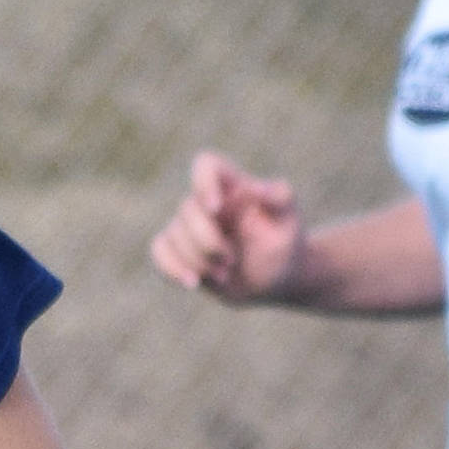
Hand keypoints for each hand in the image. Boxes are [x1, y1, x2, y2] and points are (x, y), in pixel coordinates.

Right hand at [149, 151, 305, 304]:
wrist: (275, 277)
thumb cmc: (284, 241)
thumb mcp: (289, 218)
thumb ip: (280, 197)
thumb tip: (256, 188)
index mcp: (231, 186)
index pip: (205, 165)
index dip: (203, 184)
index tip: (216, 209)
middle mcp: (206, 203)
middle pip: (186, 209)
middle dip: (207, 241)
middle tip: (231, 261)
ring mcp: (190, 227)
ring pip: (172, 235)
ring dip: (197, 261)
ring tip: (225, 274)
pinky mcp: (180, 250)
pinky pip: (159, 251)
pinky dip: (171, 267)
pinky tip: (193, 283)